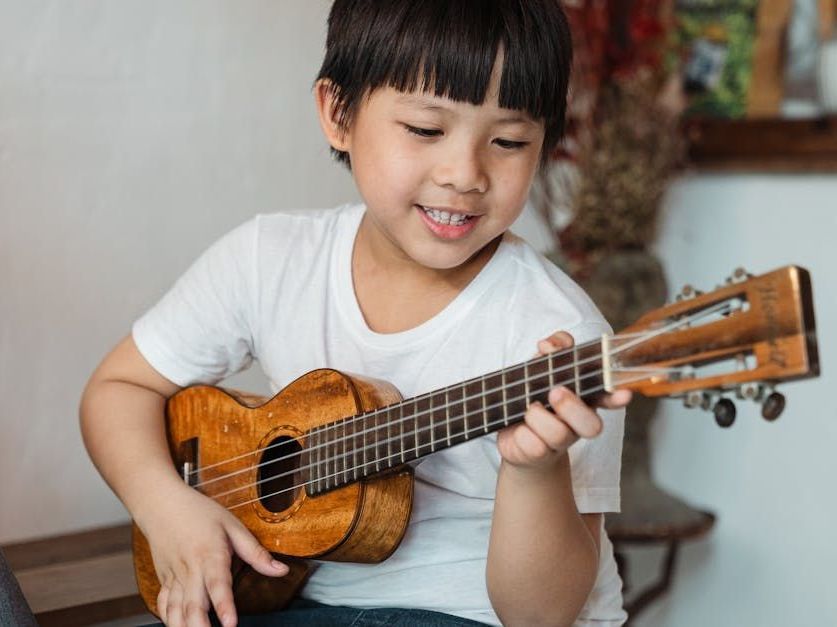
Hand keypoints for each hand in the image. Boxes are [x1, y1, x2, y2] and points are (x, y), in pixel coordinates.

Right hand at [139, 482, 287, 626]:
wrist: (161, 503)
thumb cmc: (199, 512)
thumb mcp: (232, 526)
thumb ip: (256, 552)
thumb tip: (282, 570)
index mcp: (210, 554)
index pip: (218, 584)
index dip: (224, 606)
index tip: (230, 624)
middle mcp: (190, 569)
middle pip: (193, 605)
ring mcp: (174, 576)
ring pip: (175, 610)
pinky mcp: (164, 580)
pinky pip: (163, 605)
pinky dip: (169, 619)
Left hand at [496, 331, 630, 470]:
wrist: (514, 435)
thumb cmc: (534, 395)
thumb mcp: (542, 366)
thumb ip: (552, 349)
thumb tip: (549, 345)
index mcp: (584, 398)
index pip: (607, 397)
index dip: (616, 397)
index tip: (623, 394)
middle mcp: (577, 423)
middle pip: (592, 425)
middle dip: (572, 407)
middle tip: (554, 392)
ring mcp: (560, 442)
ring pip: (559, 434)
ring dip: (538, 416)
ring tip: (528, 408)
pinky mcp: (539, 455)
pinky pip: (534, 446)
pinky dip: (522, 433)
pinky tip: (519, 428)